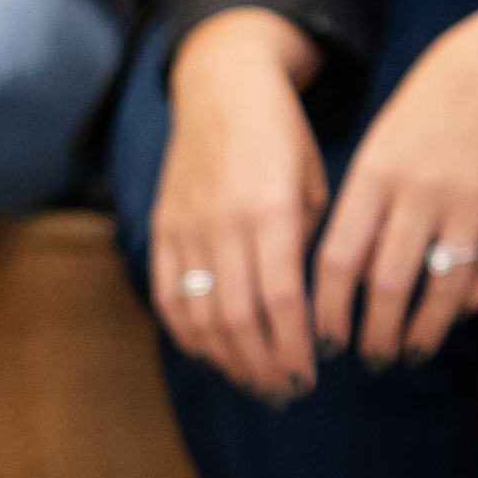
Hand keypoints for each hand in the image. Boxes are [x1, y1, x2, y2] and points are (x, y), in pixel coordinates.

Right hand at [145, 11, 329, 401]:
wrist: (223, 85)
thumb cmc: (281, 134)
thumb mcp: (315, 180)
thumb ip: (309, 243)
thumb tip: (307, 307)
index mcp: (269, 209)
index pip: (282, 298)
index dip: (293, 346)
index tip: (308, 376)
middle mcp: (223, 223)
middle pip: (239, 317)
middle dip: (262, 364)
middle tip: (284, 391)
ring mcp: (186, 228)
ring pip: (201, 314)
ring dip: (227, 358)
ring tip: (252, 379)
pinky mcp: (162, 229)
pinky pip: (167, 294)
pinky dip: (187, 332)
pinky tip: (210, 352)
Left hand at [316, 8, 477, 367]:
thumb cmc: (426, 112)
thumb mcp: (379, 147)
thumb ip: (361, 208)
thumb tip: (339, 286)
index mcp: (375, 172)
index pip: (339, 259)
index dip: (329, 311)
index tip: (326, 343)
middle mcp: (421, 187)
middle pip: (389, 283)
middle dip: (377, 334)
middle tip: (375, 358)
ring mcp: (473, 195)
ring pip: (444, 286)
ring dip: (426, 330)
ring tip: (414, 350)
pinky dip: (473, 299)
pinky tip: (458, 310)